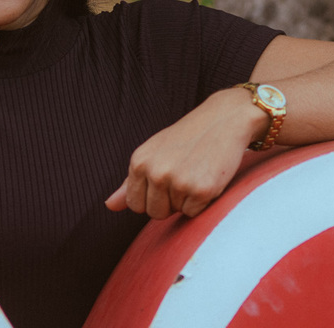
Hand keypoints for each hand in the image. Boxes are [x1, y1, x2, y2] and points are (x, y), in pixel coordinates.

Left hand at [105, 87, 265, 218]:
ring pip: (177, 213)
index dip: (152, 197)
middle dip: (170, 202)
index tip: (166, 179)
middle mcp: (155, 172)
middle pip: (155, 213)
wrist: (224, 119)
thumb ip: (130, 182)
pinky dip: (203, 201)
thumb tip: (109, 205)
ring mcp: (178, 181)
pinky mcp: (201, 189)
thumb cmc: (187, 137)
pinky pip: (195, 213)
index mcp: (139, 162)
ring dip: (187, 200)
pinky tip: (208, 177)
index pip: (135, 204)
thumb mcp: (153, 153)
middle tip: (184, 174)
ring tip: (196, 172)